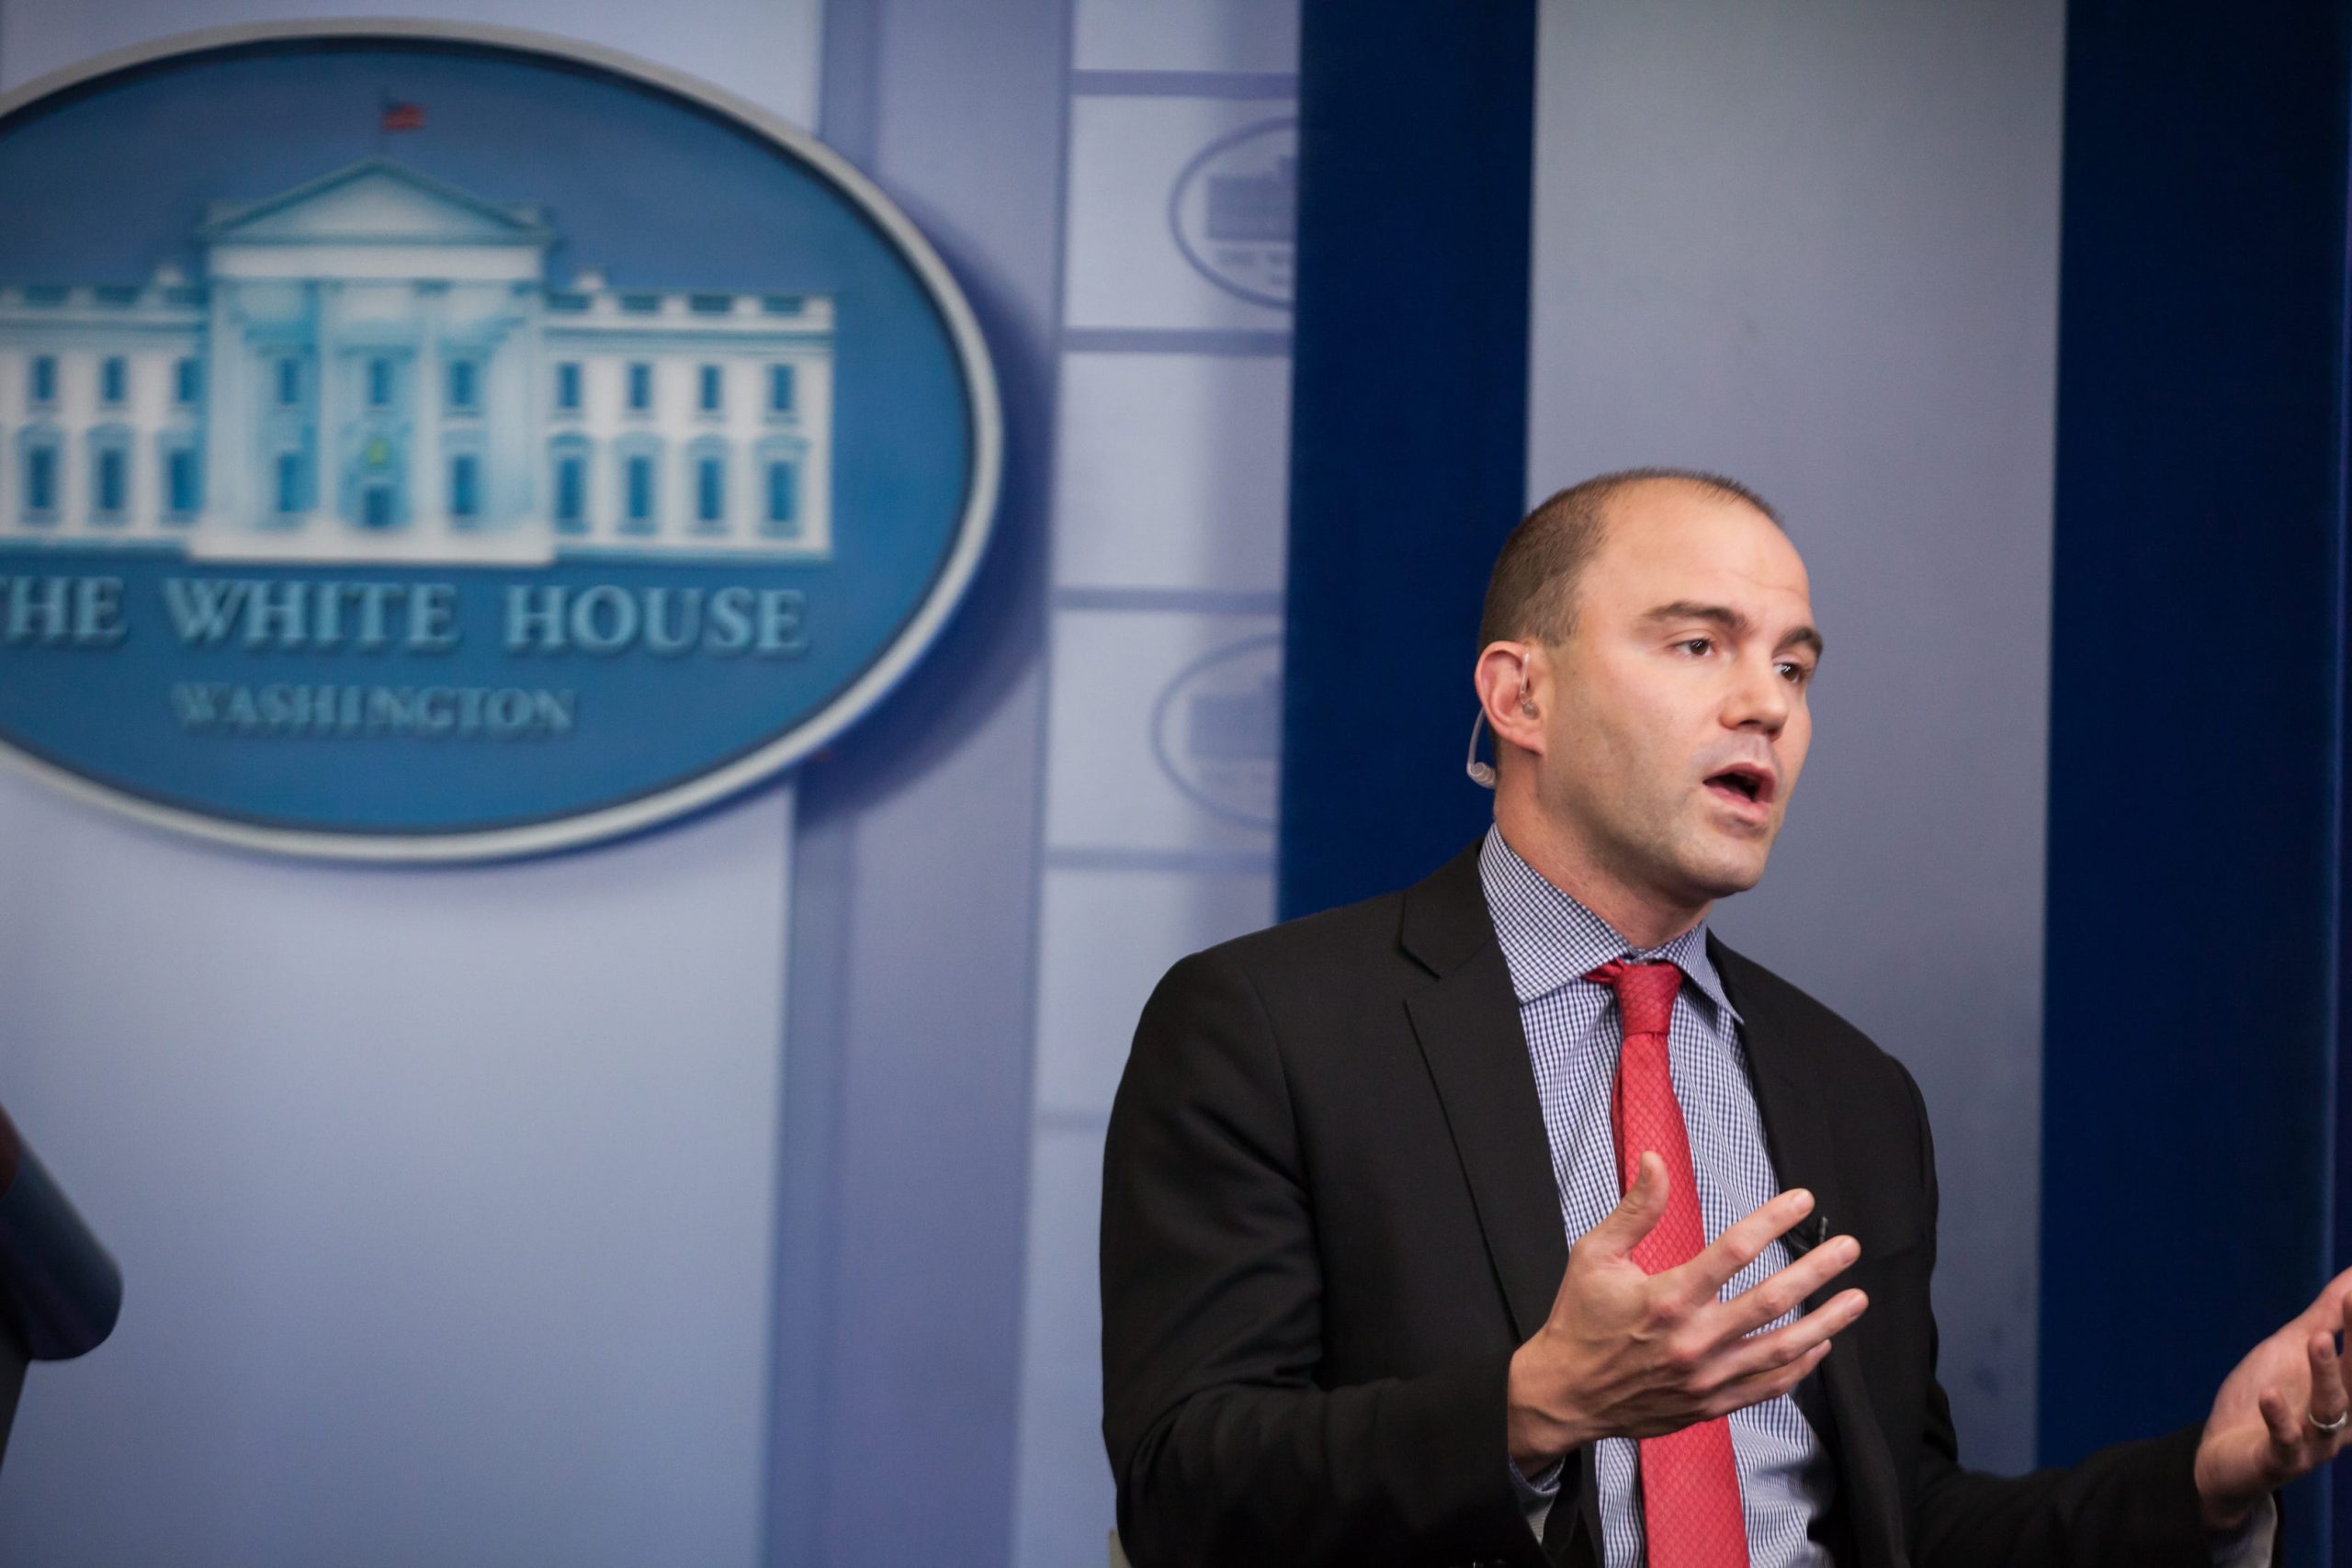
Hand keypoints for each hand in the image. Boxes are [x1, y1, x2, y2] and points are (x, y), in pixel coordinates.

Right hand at [1505, 1151, 1868, 1470]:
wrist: (1565, 1394)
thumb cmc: (1579, 1320)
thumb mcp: (1593, 1255)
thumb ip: (1634, 1209)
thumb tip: (1654, 1161)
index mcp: (1667, 1298)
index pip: (1734, 1251)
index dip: (1772, 1220)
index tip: (1802, 1200)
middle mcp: (1694, 1340)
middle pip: (1772, 1300)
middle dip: (1817, 1270)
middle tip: (1848, 1248)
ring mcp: (1706, 1377)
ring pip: (1782, 1348)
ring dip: (1826, 1321)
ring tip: (1856, 1298)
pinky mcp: (1710, 1404)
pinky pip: (1768, 1386)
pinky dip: (1800, 1366)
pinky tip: (1819, 1345)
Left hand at [2194, 1266, 2351, 1529]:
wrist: (2225, 1457)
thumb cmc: (2267, 1395)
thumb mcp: (2291, 1348)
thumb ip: (2325, 1317)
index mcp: (2348, 1392)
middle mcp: (2340, 1420)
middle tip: (2351, 1300)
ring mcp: (2314, 1443)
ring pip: (2329, 1408)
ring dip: (2326, 1373)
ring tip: (2317, 1339)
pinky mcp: (2280, 1460)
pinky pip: (2284, 1440)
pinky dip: (2278, 1418)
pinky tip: (2268, 1395)